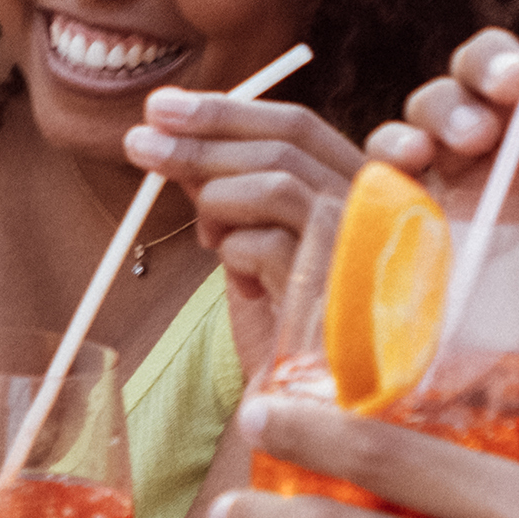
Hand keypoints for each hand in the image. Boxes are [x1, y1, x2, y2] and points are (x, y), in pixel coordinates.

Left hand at [123, 88, 366, 372]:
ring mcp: (366, 245)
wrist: (310, 410)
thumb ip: (229, 192)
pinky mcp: (342, 288)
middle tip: (139, 138)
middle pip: (285, 142)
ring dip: (213, 195)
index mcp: (362, 191)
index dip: (228, 110)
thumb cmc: (286, 328)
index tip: (162, 107)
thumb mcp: (253, 244)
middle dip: (204, 134)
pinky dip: (234, 256)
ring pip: (276, 182)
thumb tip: (168, 137)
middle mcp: (378, 209)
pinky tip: (242, 287)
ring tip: (200, 234)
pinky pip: (263, 243)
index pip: (298, 126)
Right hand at [370, 12, 518, 457]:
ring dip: (441, 106)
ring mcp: (479, 195)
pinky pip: (396, 178)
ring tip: (463, 139)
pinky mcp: (431, 237)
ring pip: (439, 114)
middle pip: (492, 78)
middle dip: (487, 67)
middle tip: (501, 92)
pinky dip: (391, 153)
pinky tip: (405, 163)